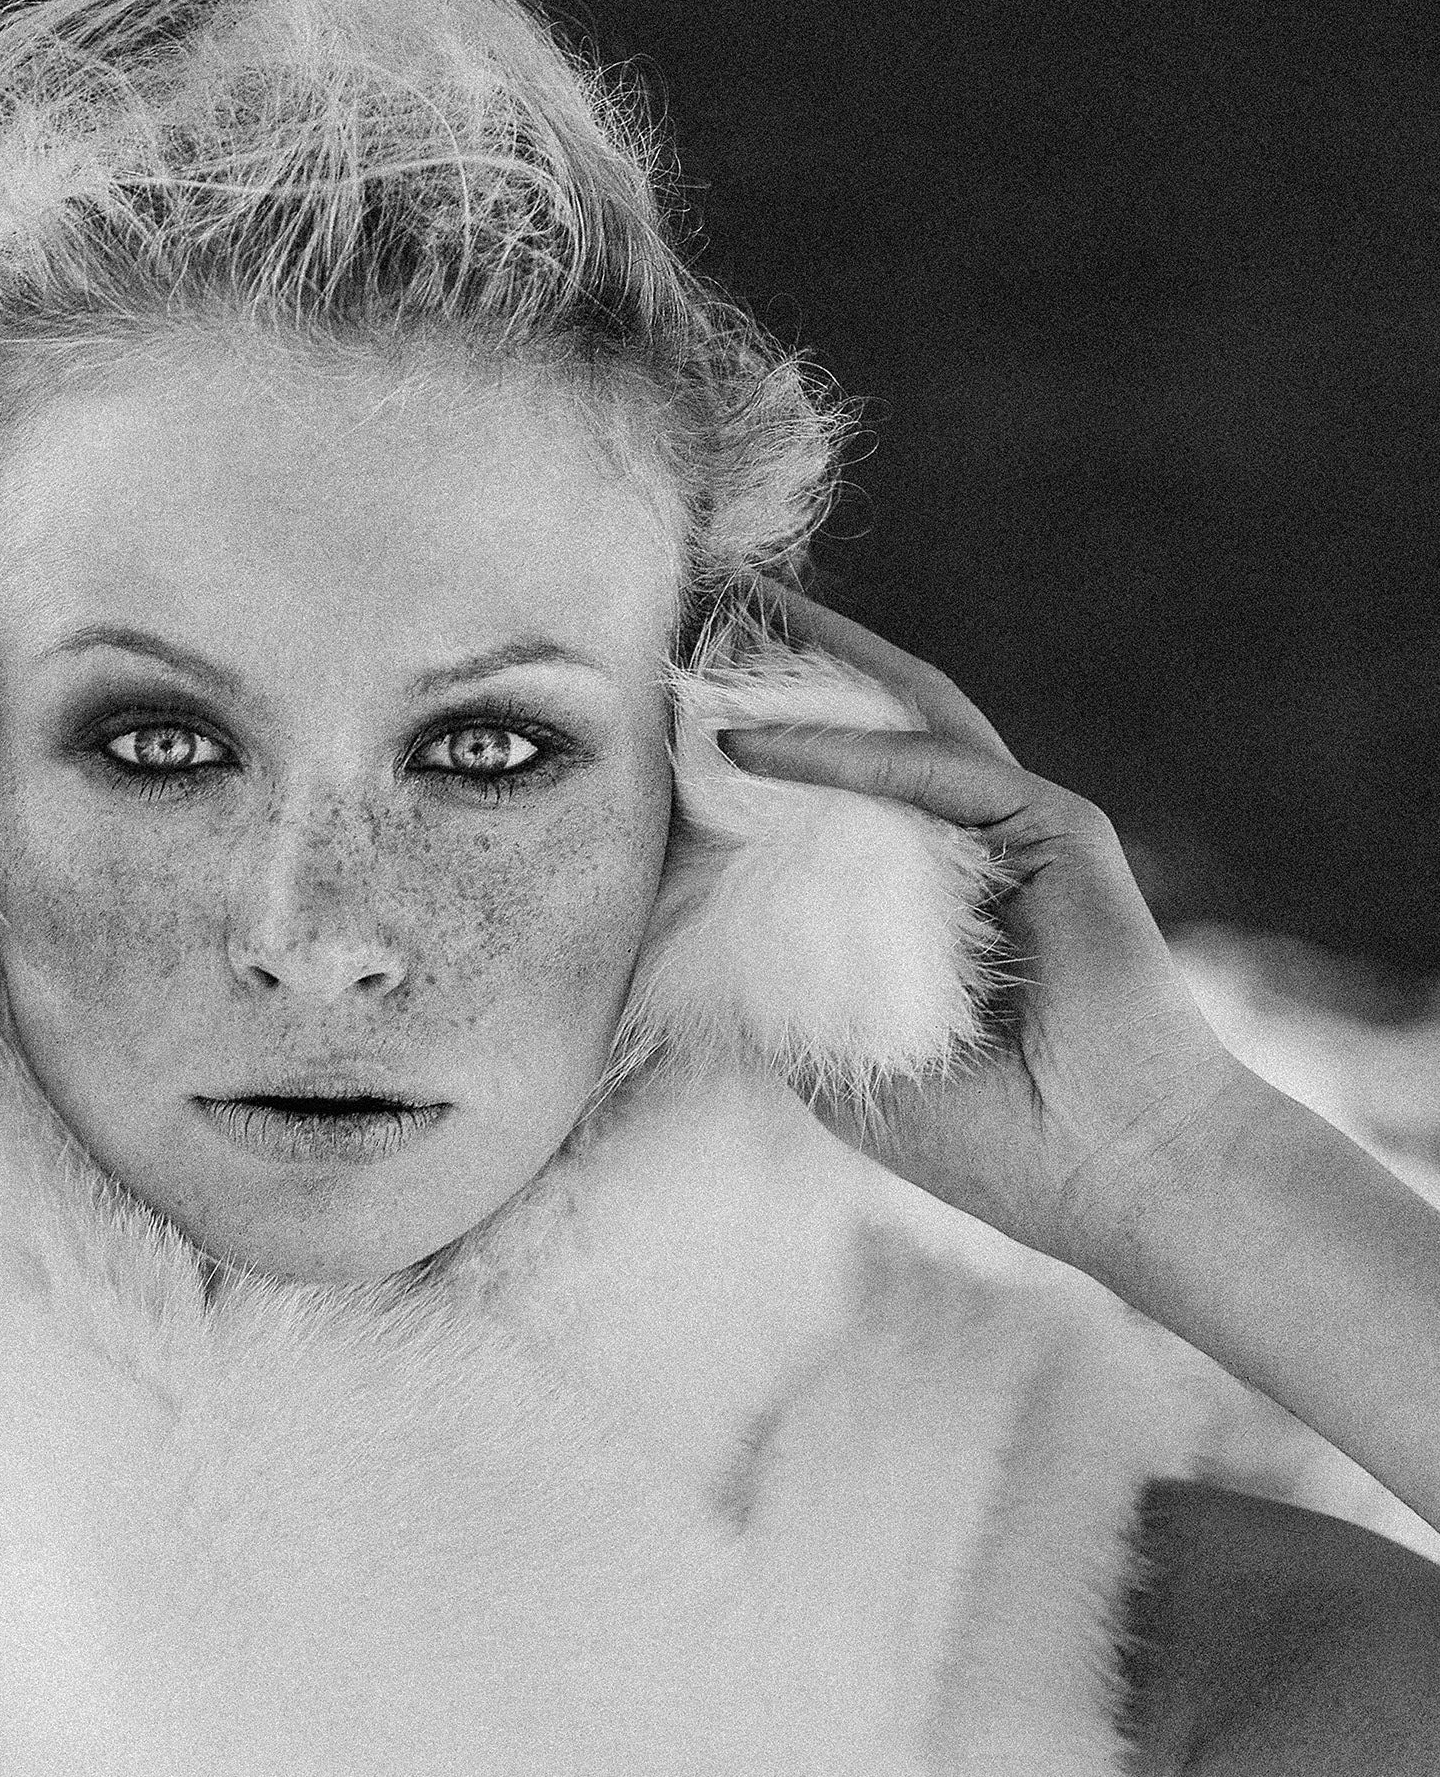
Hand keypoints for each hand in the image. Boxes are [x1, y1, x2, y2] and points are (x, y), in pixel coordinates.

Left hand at [716, 585, 1249, 1270]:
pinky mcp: (1054, 825)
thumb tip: (669, 936)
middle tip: (694, 606)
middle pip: (868, 727)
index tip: (663, 712)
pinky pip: (929, 768)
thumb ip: (771, 990)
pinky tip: (749, 742)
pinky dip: (839, 751)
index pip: (833, 794)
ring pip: (901, 718)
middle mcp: (974, 844)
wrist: (1112, 1169)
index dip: (756, 744)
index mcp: (930, 894)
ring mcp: (1018, 826)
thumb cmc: (985, 1137)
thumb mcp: (832, 1060)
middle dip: (787, 664)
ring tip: (723, 613)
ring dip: (810, 666)